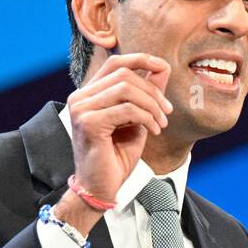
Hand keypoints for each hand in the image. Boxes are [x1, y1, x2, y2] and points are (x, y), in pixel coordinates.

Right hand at [66, 52, 172, 203]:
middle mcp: (81, 97)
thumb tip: (161, 68)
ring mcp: (81, 109)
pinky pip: (127, 109)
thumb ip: (145, 95)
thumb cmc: (116, 157)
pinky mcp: (89, 123)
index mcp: (89, 93)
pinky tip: (153, 131)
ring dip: (151, 105)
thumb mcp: (136, 120)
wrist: (100, 188)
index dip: (141, 59)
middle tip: (167, 112)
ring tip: (161, 123)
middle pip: (124, 74)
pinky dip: (147, 118)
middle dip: (153, 91)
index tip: (163, 68)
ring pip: (126, 89)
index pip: (115, 62)